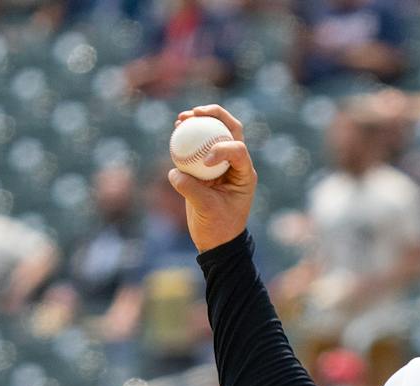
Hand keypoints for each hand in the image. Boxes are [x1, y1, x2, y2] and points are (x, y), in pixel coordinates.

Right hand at [166, 105, 257, 252]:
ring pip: (214, 132)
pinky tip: (176, 129)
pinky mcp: (205, 166)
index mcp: (244, 174)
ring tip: (181, 119)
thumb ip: (191, 190)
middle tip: (196, 112)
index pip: (238, 149)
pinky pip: (198, 144)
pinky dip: (188, 135)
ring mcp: (221, 163)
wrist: (215, 240)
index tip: (205, 162)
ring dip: (199, 121)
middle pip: (230, 129)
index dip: (222, 148)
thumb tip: (174, 172)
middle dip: (215, 115)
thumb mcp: (206, 210)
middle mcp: (235, 164)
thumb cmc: (218, 228)